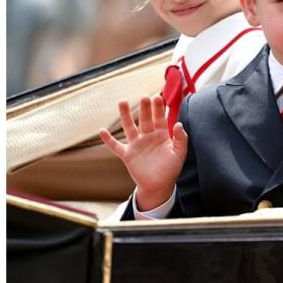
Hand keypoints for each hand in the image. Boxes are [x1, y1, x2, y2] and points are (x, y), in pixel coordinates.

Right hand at [99, 95, 187, 210]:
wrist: (159, 185)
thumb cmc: (171, 169)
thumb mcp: (179, 153)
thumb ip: (181, 139)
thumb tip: (179, 124)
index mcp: (161, 135)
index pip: (160, 118)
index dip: (159, 108)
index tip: (157, 97)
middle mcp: (148, 137)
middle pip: (145, 119)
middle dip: (144, 109)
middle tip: (144, 98)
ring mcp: (136, 145)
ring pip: (129, 127)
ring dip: (125, 115)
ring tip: (122, 102)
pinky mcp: (127, 155)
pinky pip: (116, 146)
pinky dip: (108, 140)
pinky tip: (102, 131)